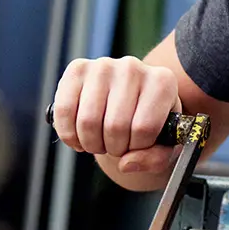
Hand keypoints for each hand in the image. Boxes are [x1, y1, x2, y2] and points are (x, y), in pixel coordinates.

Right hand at [50, 56, 180, 174]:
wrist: (130, 103)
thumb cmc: (150, 123)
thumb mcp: (164, 144)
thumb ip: (155, 159)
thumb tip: (126, 164)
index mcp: (162, 82)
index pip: (144, 127)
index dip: (138, 147)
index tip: (138, 145)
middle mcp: (133, 67)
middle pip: (115, 126)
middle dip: (114, 148)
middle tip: (117, 146)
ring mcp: (103, 66)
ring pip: (88, 121)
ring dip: (92, 144)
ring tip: (101, 141)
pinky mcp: (77, 70)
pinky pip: (64, 111)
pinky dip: (69, 134)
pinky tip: (80, 137)